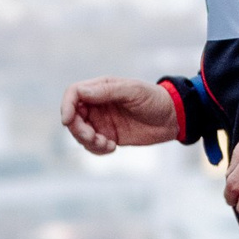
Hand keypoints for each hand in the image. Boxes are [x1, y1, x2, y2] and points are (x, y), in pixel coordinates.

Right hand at [61, 77, 179, 154]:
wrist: (172, 118)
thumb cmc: (154, 99)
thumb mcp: (133, 91)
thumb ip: (107, 91)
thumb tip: (81, 93)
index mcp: (100, 88)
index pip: (73, 94)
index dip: (66, 106)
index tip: (67, 121)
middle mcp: (97, 105)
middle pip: (73, 116)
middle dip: (78, 129)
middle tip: (94, 137)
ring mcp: (101, 121)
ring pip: (80, 133)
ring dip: (88, 142)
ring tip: (108, 144)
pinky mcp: (108, 136)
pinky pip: (93, 146)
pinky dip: (97, 149)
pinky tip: (112, 147)